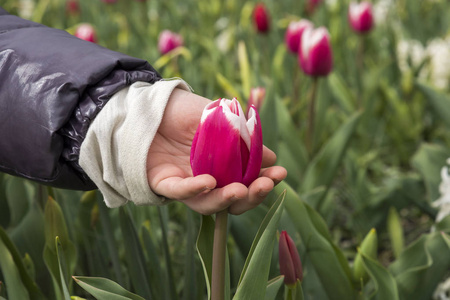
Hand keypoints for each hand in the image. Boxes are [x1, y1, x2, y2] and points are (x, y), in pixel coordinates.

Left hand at [146, 88, 286, 214]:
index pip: (247, 182)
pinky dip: (194, 189)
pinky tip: (209, 181)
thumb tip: (271, 157)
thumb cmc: (186, 110)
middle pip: (231, 201)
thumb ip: (243, 137)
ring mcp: (185, 183)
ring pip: (207, 204)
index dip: (264, 181)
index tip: (280, 173)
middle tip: (265, 185)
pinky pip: (178, 192)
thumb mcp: (221, 118)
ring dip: (226, 200)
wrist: (153, 101)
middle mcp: (206, 179)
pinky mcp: (162, 182)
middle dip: (251, 197)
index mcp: (222, 166)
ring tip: (241, 190)